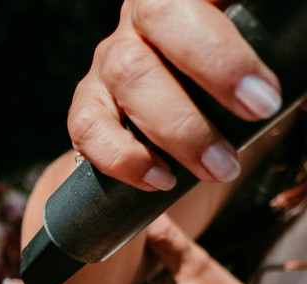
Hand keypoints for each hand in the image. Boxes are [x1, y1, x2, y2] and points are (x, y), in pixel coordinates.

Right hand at [69, 0, 281, 190]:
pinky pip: (88, 126)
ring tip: (220, 167)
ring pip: (129, 75)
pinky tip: (161, 179)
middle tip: (260, 111)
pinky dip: (123, 157)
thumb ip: (291, 69)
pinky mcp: (86, 106)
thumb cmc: (232, 90)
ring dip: (179, 128)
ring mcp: (109, 59)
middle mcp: (142, 16)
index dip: (229, 35)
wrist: (180, 129)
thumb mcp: (266, 69)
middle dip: (215, 64)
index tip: (270, 86)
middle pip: (161, 15)